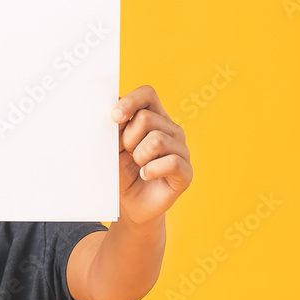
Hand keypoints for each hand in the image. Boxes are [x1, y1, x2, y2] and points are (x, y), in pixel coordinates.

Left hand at [110, 85, 191, 225]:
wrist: (129, 205)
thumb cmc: (121, 172)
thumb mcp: (114, 146)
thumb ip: (116, 125)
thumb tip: (113, 106)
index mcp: (155, 118)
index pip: (148, 94)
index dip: (130, 101)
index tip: (114, 117)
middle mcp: (172, 130)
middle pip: (146, 118)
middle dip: (128, 139)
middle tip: (127, 154)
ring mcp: (181, 150)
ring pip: (156, 140)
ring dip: (139, 156)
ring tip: (138, 166)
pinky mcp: (186, 172)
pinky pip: (170, 162)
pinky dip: (150, 170)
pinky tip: (146, 175)